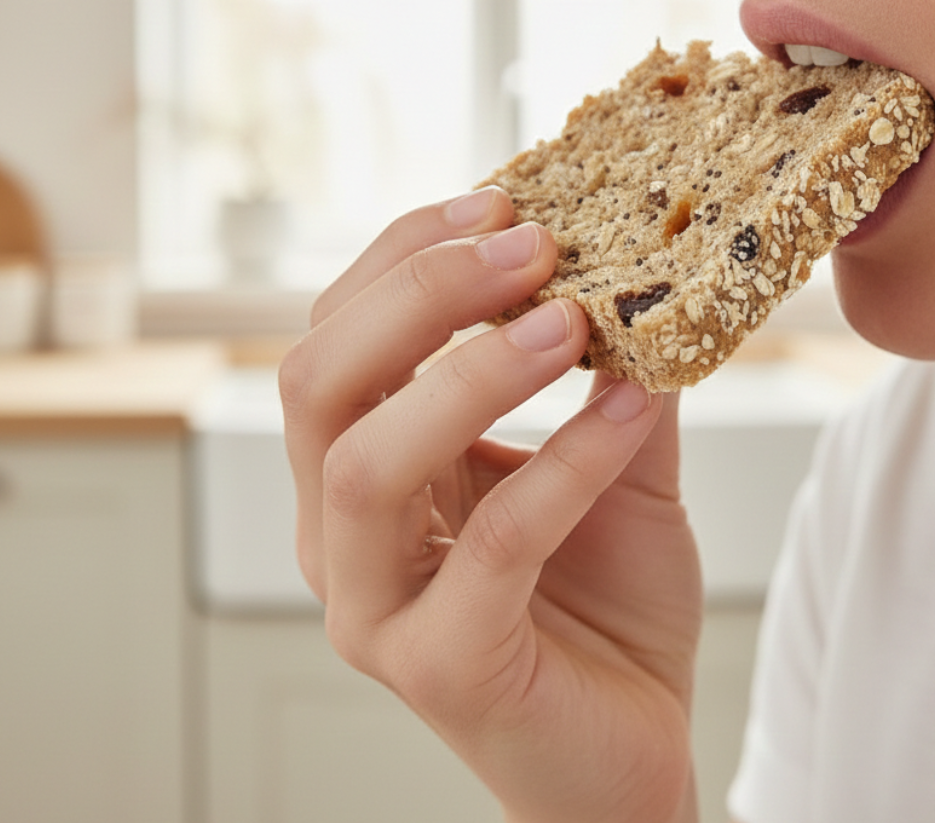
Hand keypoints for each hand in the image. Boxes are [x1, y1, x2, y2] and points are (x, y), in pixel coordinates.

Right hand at [280, 187, 701, 822]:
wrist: (622, 746)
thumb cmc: (597, 603)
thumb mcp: (608, 464)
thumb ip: (606, 374)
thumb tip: (632, 268)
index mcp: (356, 468)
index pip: (335, 336)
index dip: (403, 257)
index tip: (498, 200)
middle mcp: (335, 533)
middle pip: (316, 385)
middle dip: (415, 297)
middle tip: (523, 245)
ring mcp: (371, 606)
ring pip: (364, 466)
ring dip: (465, 375)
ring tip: (565, 321)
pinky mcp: (436, 667)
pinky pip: (491, 547)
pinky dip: (562, 464)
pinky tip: (627, 412)